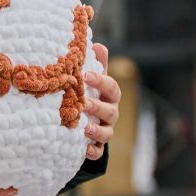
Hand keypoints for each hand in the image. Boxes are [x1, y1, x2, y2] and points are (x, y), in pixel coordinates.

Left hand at [83, 42, 121, 160]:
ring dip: (97, 131)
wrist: (86, 120)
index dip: (101, 80)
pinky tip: (85, 150)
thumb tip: (97, 44)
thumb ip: (95, 64)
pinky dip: (93, 151)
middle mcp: (109, 113)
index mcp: (108, 95)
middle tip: (85, 103)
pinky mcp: (96, 146)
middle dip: (98, 107)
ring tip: (85, 129)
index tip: (87, 75)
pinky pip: (98, 152)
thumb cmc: (89, 93)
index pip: (111, 87)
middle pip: (110, 111)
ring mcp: (104, 130)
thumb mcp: (92, 79)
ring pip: (107, 133)